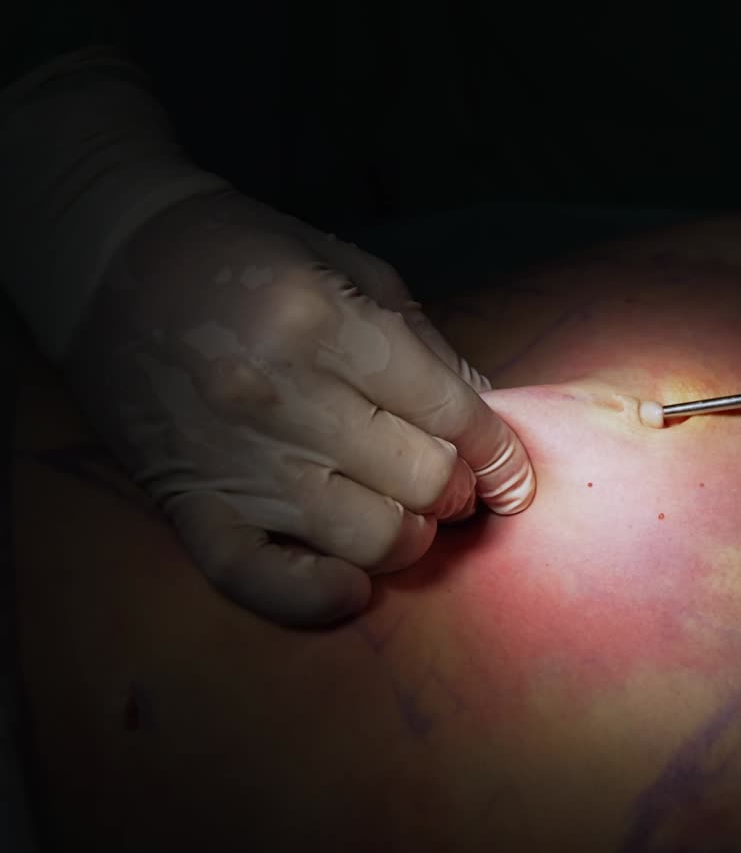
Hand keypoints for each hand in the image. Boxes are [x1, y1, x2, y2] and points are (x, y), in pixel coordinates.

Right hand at [61, 189, 535, 624]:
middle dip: (457, 487)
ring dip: (410, 536)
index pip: (449, 412)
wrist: (114, 265)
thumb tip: (489, 416)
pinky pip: (260, 580)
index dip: (499, 451)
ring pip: (367, 537)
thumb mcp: (351, 270)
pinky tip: (353, 585)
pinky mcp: (189, 505)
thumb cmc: (247, 256)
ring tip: (408, 512)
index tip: (513, 474)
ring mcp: (233, 458)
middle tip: (453, 479)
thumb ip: (426, 345)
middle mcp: (279, 396)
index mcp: (322, 324)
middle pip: (419, 478)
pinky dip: (318, 596)